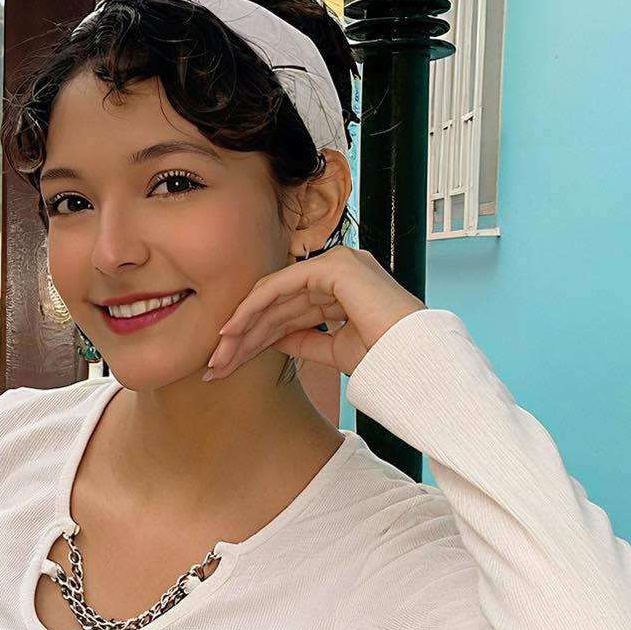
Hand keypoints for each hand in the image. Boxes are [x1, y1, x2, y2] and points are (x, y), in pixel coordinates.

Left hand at [202, 244, 425, 382]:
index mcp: (342, 287)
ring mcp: (336, 264)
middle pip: (276, 304)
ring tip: (218, 355)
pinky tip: (233, 330)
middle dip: (243, 336)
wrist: (416, 363)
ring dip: (242, 326)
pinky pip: (281, 285)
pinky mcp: (334, 267)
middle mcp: (338, 270)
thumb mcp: (335, 349)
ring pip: (273, 296)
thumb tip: (271, 340)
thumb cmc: (387, 358)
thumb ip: (304, 339)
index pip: (288, 310)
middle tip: (214, 366)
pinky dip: (254, 307)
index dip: (256, 337)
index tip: (229, 364)